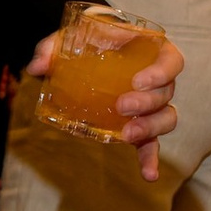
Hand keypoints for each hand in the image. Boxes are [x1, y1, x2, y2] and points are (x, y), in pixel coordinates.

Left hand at [17, 25, 183, 181]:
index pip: (171, 60)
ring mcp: (150, 103)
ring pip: (166, 117)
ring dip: (150, 127)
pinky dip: (150, 159)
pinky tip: (149, 175)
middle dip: (147, 103)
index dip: (161, 72)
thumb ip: (54, 46)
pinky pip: (151, 143)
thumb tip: (38, 66)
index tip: (138, 81)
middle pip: (167, 93)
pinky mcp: (140, 123)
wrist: (90, 50)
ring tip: (128, 135)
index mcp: (150, 50)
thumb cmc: (89, 38)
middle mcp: (157, 78)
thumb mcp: (72, 35)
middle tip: (121, 106)